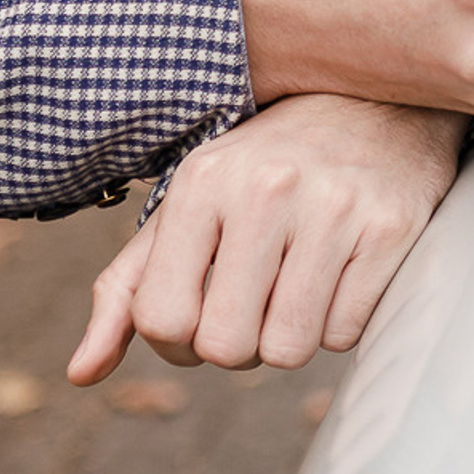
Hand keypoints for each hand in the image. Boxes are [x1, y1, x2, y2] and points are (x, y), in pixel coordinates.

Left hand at [67, 95, 464, 382]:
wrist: (381, 99)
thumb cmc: (270, 164)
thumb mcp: (193, 205)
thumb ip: (131, 287)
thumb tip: (82, 374)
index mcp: (204, 180)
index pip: (161, 318)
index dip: (178, 343)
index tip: (205, 317)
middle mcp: (267, 188)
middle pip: (226, 345)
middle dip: (239, 347)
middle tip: (258, 308)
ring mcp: (335, 206)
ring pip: (289, 348)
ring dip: (292, 338)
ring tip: (300, 290)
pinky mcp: (392, 226)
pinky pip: (347, 332)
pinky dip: (341, 323)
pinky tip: (344, 275)